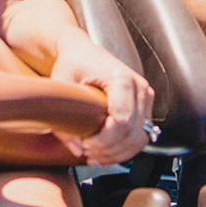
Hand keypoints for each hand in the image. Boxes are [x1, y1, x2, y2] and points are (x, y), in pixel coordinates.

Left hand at [49, 32, 155, 164]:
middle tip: (87, 153)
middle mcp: (139, 87)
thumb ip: (64, 123)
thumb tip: (77, 151)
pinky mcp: (144, 103)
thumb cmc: (72, 64)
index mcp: (122, 79)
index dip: (104, 142)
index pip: (122, 122)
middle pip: (133, 133)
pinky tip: (107, 152)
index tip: (84, 145)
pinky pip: (142, 134)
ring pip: (141, 137)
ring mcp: (145, 95)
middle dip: (110, 150)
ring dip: (119, 153)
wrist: (82, 50)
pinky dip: (126, 148)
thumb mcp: (60, 88)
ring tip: (95, 156)